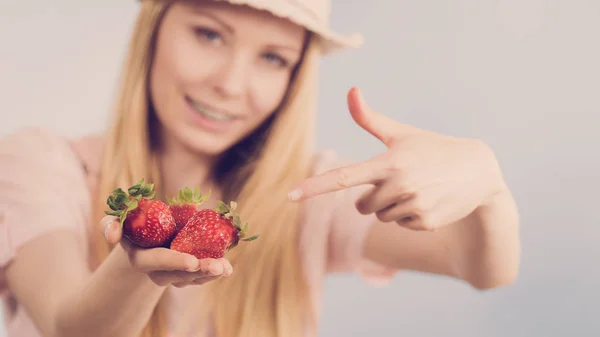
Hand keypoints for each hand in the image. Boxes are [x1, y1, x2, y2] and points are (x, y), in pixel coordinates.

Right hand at [101, 215, 231, 287]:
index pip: (158, 261)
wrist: (147, 237)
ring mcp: (174, 275)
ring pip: (194, 278)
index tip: (192, 261)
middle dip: (199, 270)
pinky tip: (227, 268)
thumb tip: (112, 235)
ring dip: (211, 274)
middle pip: (180, 274)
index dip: (175, 261)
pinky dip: (215, 272)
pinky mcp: (188, 274)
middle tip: (217, 266)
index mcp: (142, 259)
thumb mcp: (118, 221)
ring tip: (226, 268)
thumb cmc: (132, 225)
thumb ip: (109, 225)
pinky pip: (202, 276)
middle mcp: (158, 272)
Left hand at [288, 87, 507, 230]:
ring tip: (417, 189)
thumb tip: (351, 90)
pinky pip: (401, 226)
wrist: (478, 172)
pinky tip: (428, 201)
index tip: (290, 196)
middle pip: (361, 206)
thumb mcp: (402, 134)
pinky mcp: (425, 222)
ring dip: (392, 207)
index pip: (343, 176)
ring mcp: (413, 205)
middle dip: (373, 197)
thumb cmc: (432, 148)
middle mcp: (399, 185)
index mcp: (388, 162)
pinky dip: (409, 216)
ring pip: (380, 216)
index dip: (314, 187)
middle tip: (398, 182)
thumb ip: (371, 119)